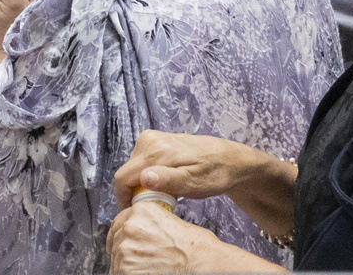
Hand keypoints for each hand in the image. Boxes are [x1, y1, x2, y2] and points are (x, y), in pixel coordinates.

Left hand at [106, 197, 244, 272]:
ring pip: (116, 257)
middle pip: (115, 240)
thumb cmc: (192, 245)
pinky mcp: (127, 267)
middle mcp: (130, 226)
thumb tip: (133, 231)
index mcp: (139, 210)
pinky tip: (144, 272)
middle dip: (124, 249)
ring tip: (145, 266)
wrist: (199, 261)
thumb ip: (144, 222)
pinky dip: (128, 273)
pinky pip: (118, 271)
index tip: (124, 241)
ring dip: (126, 263)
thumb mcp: (166, 219)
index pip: (118, 223)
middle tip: (138, 257)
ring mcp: (126, 247)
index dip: (121, 234)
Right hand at [113, 131, 294, 241]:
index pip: (123, 178)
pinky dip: (149, 177)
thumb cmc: (215, 173)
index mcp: (155, 151)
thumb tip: (143, 178)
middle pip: (127, 174)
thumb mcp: (194, 183)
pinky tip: (166, 184)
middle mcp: (148, 141)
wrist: (229, 159)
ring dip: (143, 185)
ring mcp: (151, 139)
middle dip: (137, 192)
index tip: (134, 214)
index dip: (124, 199)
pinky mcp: (155, 141)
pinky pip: (142, 163)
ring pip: (134, 169)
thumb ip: (168, 180)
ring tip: (166, 195)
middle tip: (158, 205)